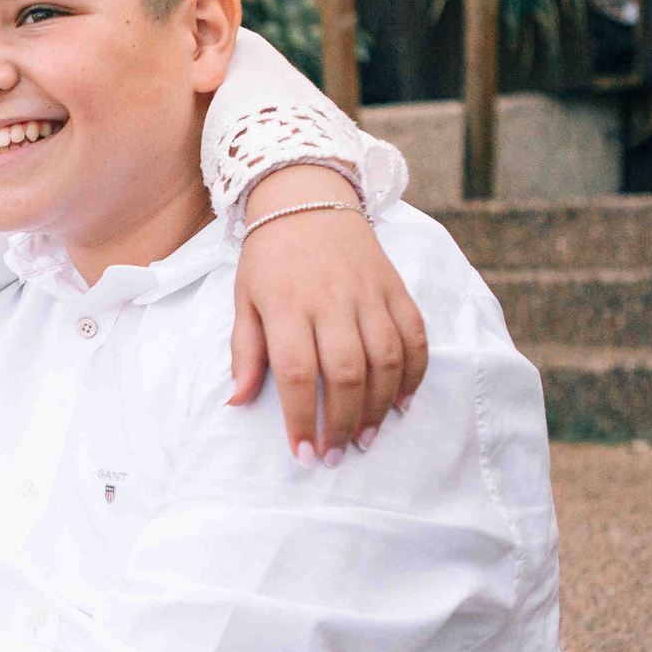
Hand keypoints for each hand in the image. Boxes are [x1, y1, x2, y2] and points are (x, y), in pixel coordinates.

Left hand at [230, 165, 427, 463]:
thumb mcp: (244, 298)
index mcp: (286, 305)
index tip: (304, 453)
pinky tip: (401, 402)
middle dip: (342, 422)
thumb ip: (245, 351)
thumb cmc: (270, 257)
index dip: (301, 418)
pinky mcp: (395, 287)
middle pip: (345, 372)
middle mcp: (331, 300)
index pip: (295, 372)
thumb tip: (237, 401)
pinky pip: (414, 335)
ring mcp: (368, 293)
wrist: (307, 196)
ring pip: (385, 358)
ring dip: (379, 406)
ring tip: (365, 437)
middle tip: (336, 455)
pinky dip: (414, 372)